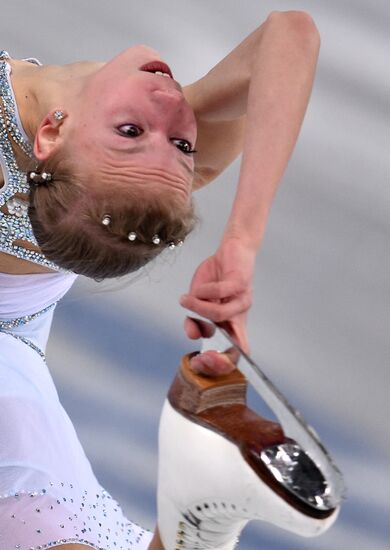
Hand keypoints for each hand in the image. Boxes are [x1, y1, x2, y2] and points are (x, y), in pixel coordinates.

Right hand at [180, 238, 254, 374]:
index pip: (234, 354)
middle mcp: (238, 317)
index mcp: (230, 325)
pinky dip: (204, 291)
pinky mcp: (241, 284)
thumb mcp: (198, 301)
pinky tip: (198, 287)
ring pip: (218, 315)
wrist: (232, 249)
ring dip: (197, 307)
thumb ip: (194, 318)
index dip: (220, 366)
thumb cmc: (216, 277)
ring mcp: (242, 302)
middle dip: (216, 353)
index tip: (199, 361)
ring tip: (186, 299)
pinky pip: (220, 292)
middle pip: (237, 348)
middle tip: (195, 338)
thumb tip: (191, 333)